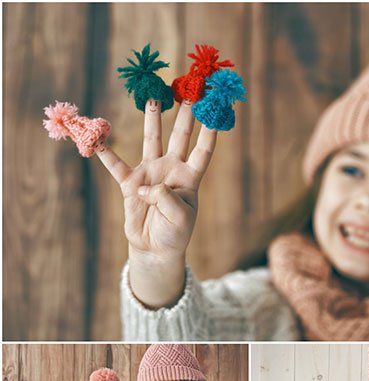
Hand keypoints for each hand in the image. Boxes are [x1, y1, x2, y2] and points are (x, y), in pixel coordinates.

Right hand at [96, 100, 216, 308]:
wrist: (154, 249)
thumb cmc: (173, 233)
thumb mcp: (179, 219)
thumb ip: (166, 199)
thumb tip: (145, 187)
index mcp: (189, 177)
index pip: (203, 150)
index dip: (210, 131)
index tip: (216, 109)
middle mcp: (171, 169)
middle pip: (180, 135)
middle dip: (185, 112)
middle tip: (190, 88)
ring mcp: (151, 173)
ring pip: (152, 139)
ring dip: (153, 118)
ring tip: (153, 96)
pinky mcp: (130, 184)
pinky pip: (115, 165)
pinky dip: (105, 153)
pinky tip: (96, 138)